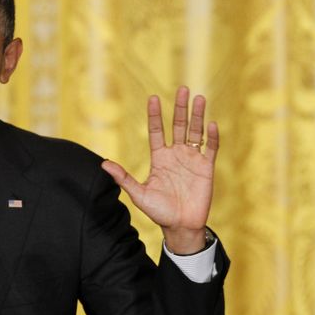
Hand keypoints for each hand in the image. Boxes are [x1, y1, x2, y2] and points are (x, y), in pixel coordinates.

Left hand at [101, 86, 218, 253]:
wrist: (180, 226)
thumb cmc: (159, 211)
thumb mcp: (139, 194)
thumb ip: (123, 178)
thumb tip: (103, 164)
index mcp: (159, 158)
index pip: (156, 131)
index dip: (155, 115)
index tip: (153, 97)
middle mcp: (176, 155)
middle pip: (178, 126)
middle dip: (180, 108)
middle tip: (182, 89)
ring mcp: (192, 159)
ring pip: (195, 132)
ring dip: (197, 116)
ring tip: (199, 98)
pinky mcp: (206, 168)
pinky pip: (210, 148)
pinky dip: (211, 136)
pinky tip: (211, 124)